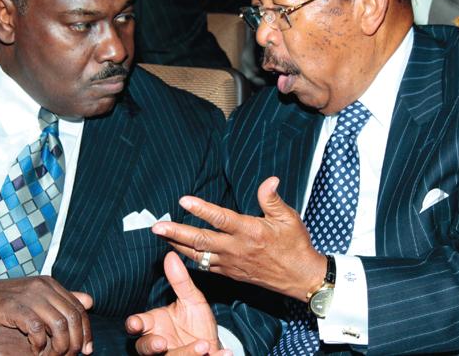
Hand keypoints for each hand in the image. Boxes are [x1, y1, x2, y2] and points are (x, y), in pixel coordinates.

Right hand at [0, 277, 92, 354]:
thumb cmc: (5, 302)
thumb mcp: (36, 298)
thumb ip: (61, 300)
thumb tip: (90, 302)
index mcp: (51, 284)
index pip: (78, 308)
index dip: (86, 330)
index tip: (88, 349)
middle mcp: (43, 287)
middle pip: (72, 316)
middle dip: (76, 341)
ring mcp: (28, 296)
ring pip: (58, 324)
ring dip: (60, 346)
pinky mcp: (14, 307)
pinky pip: (36, 328)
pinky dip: (40, 344)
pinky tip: (36, 351)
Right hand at [125, 252, 230, 355]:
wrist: (212, 344)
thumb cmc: (195, 321)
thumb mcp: (191, 299)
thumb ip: (180, 281)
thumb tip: (170, 255)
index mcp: (154, 324)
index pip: (138, 324)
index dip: (135, 324)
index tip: (136, 323)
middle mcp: (159, 343)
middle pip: (146, 348)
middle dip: (152, 346)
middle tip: (163, 343)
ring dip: (186, 354)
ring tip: (203, 346)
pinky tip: (225, 354)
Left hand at [152, 177, 325, 301]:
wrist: (301, 278)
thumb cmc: (296, 245)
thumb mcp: (289, 218)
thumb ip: (272, 199)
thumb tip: (269, 179)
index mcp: (250, 231)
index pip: (220, 218)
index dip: (201, 209)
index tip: (183, 201)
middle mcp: (236, 248)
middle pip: (200, 240)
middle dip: (176, 233)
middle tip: (157, 227)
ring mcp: (231, 263)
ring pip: (199, 255)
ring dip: (178, 246)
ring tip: (161, 237)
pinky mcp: (231, 273)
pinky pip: (206, 267)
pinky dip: (190, 259)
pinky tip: (179, 253)